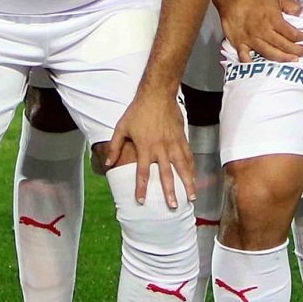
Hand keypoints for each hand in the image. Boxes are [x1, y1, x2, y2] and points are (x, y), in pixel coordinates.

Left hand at [104, 87, 194, 208]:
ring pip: (182, 167)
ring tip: (191, 197)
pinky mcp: (182, 138)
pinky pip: (188, 156)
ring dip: (187, 183)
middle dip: (170, 192)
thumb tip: (107, 164)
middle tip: (173, 207)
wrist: (157, 94)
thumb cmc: (138, 111)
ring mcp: (174, 143)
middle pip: (166, 174)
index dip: (142, 188)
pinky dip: (192, 169)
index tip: (142, 201)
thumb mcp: (121, 127)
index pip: (143, 172)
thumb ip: (115, 147)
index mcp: (145, 147)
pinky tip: (195, 178)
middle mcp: (161, 148)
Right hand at [218, 0, 302, 62]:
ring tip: (292, 60)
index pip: (291, 32)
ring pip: (269, 53)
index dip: (301, 36)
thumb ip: (289, 5)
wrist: (234, 1)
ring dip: (282, 58)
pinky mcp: (241, 44)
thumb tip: (300, 12)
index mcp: (273, 20)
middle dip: (296, 50)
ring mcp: (252, 39)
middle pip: (283, 45)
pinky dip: (250, 62)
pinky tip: (256, 67)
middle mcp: (264, 32)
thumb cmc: (256, 2)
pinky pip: (245, 56)